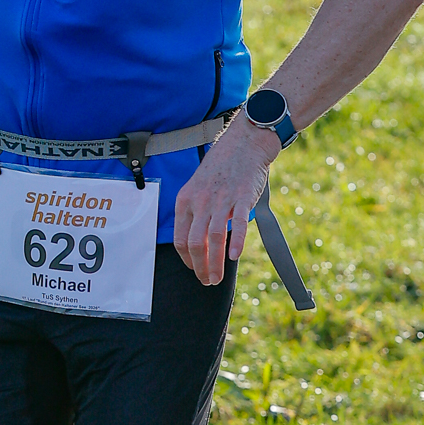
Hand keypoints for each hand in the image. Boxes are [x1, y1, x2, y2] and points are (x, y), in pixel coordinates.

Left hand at [173, 117, 277, 285]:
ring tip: (217, 278)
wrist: (243, 143)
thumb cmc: (222, 168)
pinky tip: (234, 256)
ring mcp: (221, 199)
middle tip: (208, 281)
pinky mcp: (242, 197)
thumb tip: (199, 243)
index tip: (195, 270)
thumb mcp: (198, 188)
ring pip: (214, 238)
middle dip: (200, 268)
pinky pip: (238, 224)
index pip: (180, 239)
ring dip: (215, 263)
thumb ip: (196, 213)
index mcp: (186, 200)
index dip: (187, 260)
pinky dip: (235, 241)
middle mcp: (200, 201)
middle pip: (195, 243)